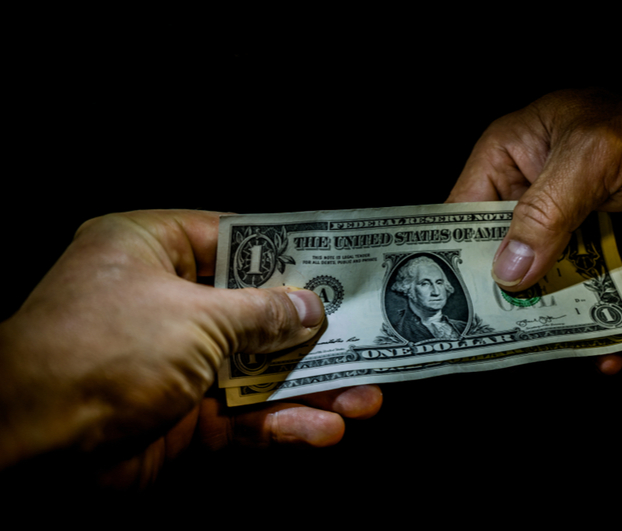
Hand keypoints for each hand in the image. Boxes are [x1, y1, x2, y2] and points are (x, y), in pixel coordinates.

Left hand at [0, 210, 381, 487]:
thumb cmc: (104, 349)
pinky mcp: (181, 417)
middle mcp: (164, 302)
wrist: (26, 444)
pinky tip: (324, 430)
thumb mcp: (195, 317)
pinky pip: (241, 416)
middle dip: (312, 333)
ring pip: (257, 371)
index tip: (338, 264)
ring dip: (310, 386)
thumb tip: (311, 308)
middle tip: (367, 337)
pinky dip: (280, 424)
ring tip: (365, 399)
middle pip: (254, 311)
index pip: (233, 240)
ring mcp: (174, 363)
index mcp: (152, 250)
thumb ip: (262, 313)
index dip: (288, 252)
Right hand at [447, 88, 621, 372]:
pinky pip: (602, 293)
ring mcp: (566, 233)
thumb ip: (546, 211)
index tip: (459, 308)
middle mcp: (529, 203)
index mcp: (506, 164)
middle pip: (506, 265)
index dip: (458, 262)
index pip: (464, 219)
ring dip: (578, 319)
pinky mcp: (604, 255)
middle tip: (531, 343)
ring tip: (603, 344)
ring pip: (554, 289)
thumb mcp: (589, 155)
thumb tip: (509, 271)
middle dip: (520, 305)